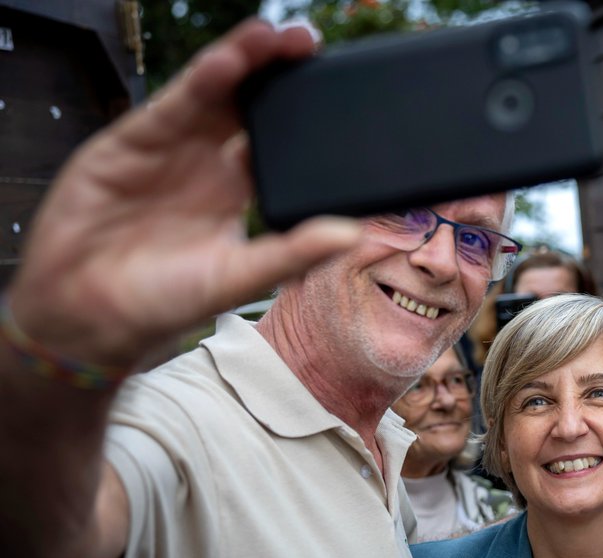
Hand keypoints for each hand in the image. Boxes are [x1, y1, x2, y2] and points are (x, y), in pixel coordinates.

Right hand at [7, 19, 361, 371]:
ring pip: (216, 93)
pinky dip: (201, 80)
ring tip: (275, 36)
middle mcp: (210, 161)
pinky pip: (175, 103)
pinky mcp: (135, 140)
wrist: (87, 312)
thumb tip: (352, 235)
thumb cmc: (163, 300)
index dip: (307, 113)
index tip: (342, 89)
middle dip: (279, 72)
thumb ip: (292, 254)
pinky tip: (228, 60)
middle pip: (252, 105)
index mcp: (241, 191)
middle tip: (309, 43)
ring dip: (244, 61)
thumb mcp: (239, 278)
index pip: (284, 141)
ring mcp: (174, 147)